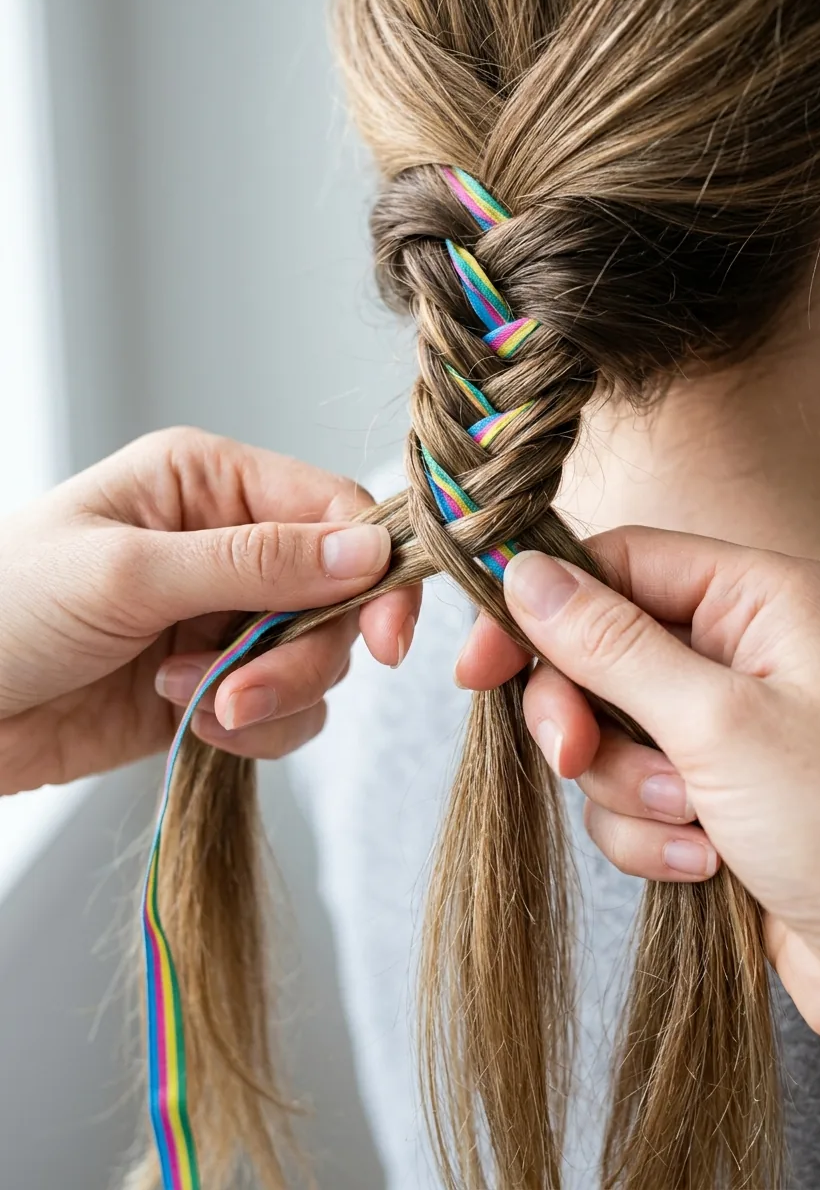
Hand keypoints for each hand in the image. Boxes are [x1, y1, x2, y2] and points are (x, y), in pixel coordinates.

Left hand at [0, 427, 418, 792]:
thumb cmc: (5, 609)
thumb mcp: (126, 574)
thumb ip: (255, 563)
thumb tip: (369, 551)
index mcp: (208, 482)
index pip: (333, 510)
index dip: (376, 569)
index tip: (389, 639)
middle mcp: (230, 544)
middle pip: (339, 595)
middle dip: (304, 653)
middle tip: (244, 692)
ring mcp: (224, 618)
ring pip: (319, 659)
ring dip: (274, 695)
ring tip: (196, 706)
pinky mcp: (215, 683)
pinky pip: (284, 711)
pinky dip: (256, 729)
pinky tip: (191, 722)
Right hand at [457, 527, 819, 1062]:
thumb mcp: (717, 723)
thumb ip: (611, 644)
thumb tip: (526, 574)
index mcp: (760, 600)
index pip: (619, 563)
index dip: (543, 606)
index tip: (480, 665)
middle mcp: (740, 653)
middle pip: (600, 651)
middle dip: (584, 716)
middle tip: (573, 756)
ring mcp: (723, 729)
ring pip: (608, 733)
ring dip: (629, 789)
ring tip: (694, 826)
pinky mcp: (711, 796)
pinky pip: (630, 797)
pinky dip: (650, 834)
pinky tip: (706, 865)